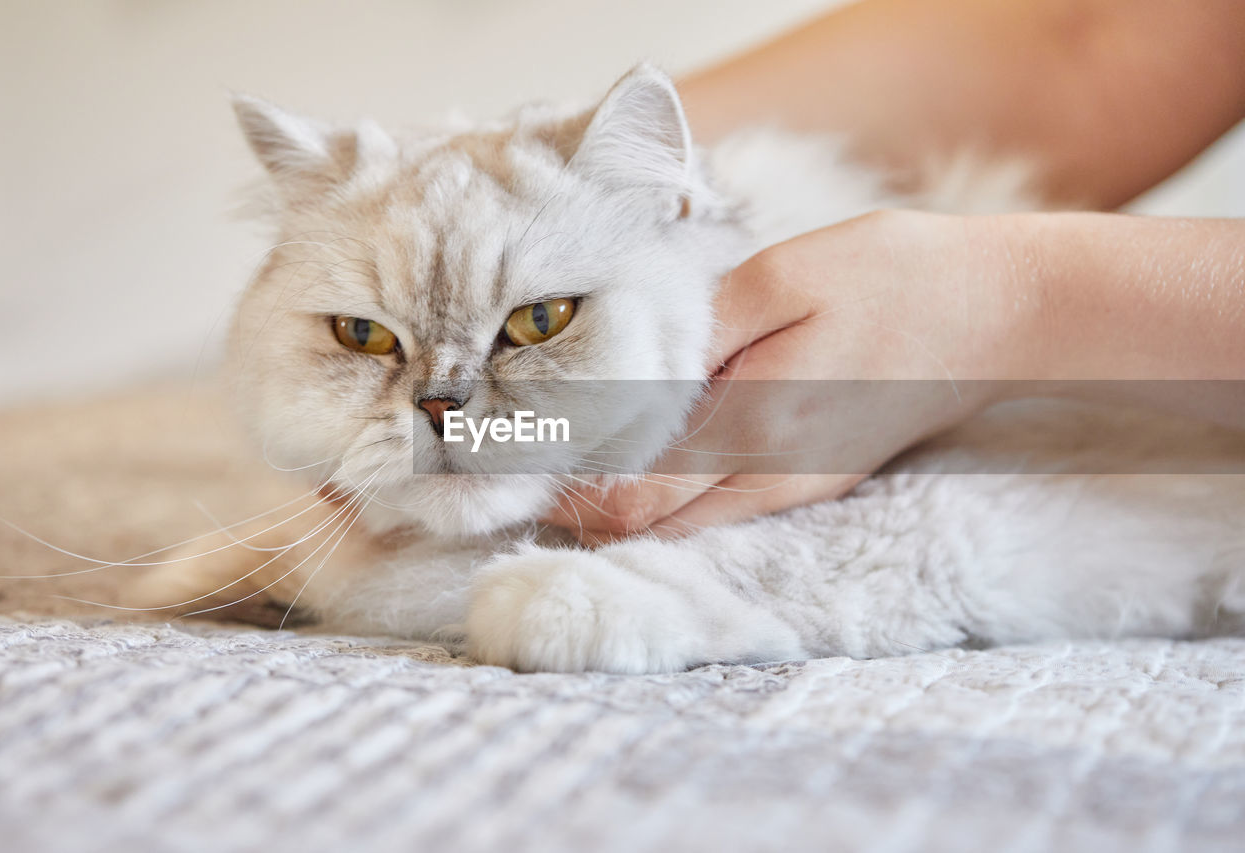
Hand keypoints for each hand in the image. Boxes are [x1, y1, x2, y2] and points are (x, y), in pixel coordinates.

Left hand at [543, 210, 1031, 541]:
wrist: (999, 313)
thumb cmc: (893, 279)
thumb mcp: (781, 279)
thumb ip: (697, 333)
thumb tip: (622, 378)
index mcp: (754, 427)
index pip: (631, 495)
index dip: (566, 491)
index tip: (513, 468)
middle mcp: (771, 478)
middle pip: (648, 525)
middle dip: (580, 507)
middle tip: (522, 475)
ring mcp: (796, 487)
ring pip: (682, 525)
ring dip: (620, 507)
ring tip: (567, 469)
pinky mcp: (814, 479)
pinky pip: (722, 509)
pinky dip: (668, 497)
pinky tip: (641, 462)